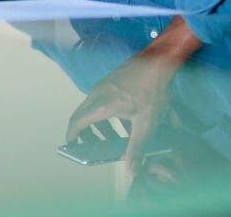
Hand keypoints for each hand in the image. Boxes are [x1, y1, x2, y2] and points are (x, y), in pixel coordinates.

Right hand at [65, 18, 201, 174]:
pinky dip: (104, 113)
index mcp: (102, 105)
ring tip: (112, 136)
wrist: (159, 61)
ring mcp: (103, 85)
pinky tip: (123, 119)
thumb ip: (137, 148)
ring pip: (91, 107)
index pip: (76, 122)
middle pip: (81, 115)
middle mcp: (98, 93)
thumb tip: (132, 170)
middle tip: (94, 146)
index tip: (71, 146)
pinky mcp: (111, 80)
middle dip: (86, 133)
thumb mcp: (146, 124)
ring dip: (97, 124)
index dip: (71, 136)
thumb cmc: (152, 88)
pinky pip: (100, 99)